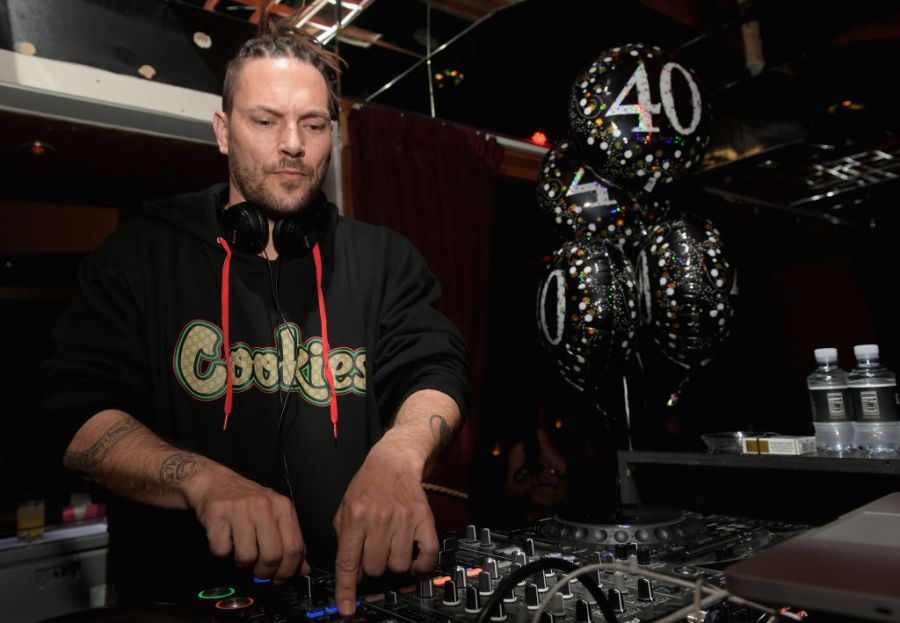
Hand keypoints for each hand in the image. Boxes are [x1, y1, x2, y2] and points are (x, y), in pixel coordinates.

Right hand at [186, 466, 310, 581]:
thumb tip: (303, 569)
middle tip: (259, 572)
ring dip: (242, 562)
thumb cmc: (248, 502)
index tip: (281, 578)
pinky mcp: (217, 515)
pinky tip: (226, 539)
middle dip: (265, 571)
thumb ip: (291, 541)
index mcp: (282, 506)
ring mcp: (239, 509)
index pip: (294, 547)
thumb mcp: (275, 514)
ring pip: (247, 556)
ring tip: (241, 550)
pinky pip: (222, 551)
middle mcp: (263, 505)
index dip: (288, 570)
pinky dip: (223, 552)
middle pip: (272, 555)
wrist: (216, 483)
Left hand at [332, 436, 436, 615]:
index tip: (347, 609)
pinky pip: (426, 556)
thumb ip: (344, 541)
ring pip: (398, 565)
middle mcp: (379, 519)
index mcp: (355, 517)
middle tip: (374, 549)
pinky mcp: (424, 519)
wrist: (393, 462)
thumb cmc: (367, 486)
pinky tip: (413, 557)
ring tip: (392, 545)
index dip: (346, 590)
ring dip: (394, 562)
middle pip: (375, 568)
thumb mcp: (344, 509)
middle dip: (372, 565)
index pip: (348, 562)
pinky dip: (421, 564)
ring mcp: (404, 519)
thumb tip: (350, 575)